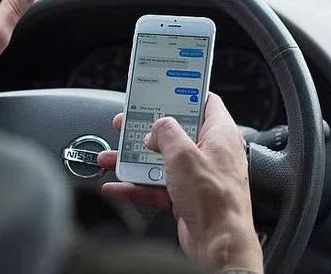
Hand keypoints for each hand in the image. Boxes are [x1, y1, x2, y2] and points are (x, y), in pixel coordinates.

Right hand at [98, 93, 263, 273]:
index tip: (164, 88)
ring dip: (135, 160)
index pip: (205, 102)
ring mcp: (198, 177)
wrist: (218, 243)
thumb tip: (157, 126)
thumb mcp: (183, 154)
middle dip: (148, 129)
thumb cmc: (214, 199)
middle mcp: (211, 153)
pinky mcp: (186, 198)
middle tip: (127, 122)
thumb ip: (166, 132)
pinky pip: (157, 187)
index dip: (184, 93)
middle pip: (176, 132)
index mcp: (219, 134)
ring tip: (111, 156)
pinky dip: (137, 186)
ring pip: (162, 161)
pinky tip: (117, 186)